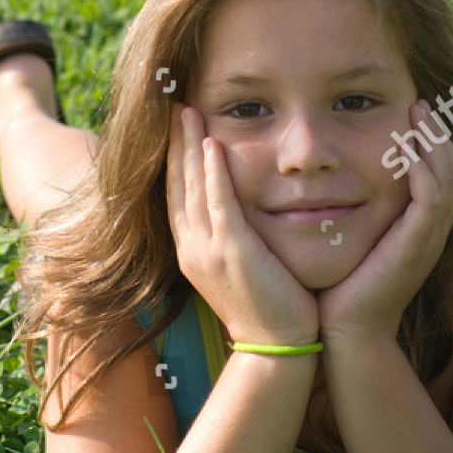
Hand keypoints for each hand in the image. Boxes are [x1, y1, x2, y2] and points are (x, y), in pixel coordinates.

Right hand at [166, 104, 319, 346]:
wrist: (277, 346)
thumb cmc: (270, 307)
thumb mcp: (242, 268)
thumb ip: (236, 237)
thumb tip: (241, 212)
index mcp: (192, 251)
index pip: (177, 195)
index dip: (175, 159)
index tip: (177, 128)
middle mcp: (191, 248)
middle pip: (176, 184)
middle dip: (175, 144)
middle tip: (176, 106)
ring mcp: (207, 251)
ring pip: (191, 188)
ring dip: (189, 147)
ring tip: (188, 112)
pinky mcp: (231, 253)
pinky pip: (218, 204)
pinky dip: (213, 173)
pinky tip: (212, 145)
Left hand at [317, 101, 452, 346]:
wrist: (344, 332)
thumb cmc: (339, 288)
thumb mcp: (349, 238)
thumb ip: (350, 209)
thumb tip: (326, 181)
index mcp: (418, 229)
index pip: (439, 174)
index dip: (431, 142)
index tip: (410, 112)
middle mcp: (430, 232)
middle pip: (452, 169)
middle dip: (438, 133)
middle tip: (420, 102)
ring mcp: (428, 240)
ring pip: (448, 178)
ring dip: (434, 143)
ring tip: (417, 113)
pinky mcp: (417, 248)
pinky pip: (432, 199)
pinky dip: (424, 170)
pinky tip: (408, 148)